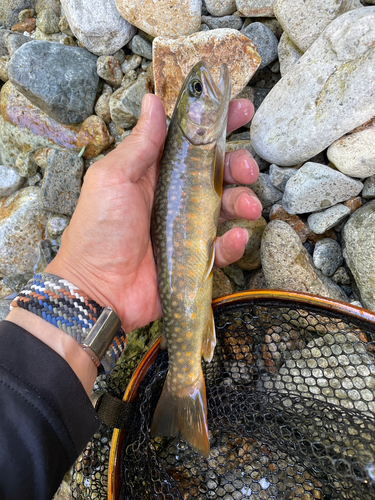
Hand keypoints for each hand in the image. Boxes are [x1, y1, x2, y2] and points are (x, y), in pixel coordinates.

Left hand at [46, 94, 261, 331]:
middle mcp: (175, 195)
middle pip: (216, 172)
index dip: (216, 123)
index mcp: (155, 172)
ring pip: (226, 206)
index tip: (242, 109)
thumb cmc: (99, 230)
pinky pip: (222, 246)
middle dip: (238, 165)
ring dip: (244, 201)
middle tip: (246, 169)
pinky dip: (234, 242)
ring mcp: (187, 227)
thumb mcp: (112, 179)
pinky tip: (236, 238)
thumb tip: (153, 101)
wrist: (98, 289)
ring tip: (249, 206)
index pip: (190, 141)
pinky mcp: (195, 256)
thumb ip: (139, 144)